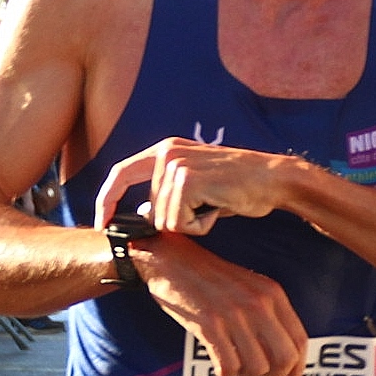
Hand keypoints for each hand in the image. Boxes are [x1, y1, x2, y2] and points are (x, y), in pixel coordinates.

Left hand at [95, 137, 285, 235]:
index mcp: (166, 150)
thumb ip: (168, 195)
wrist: (273, 179)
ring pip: (166, 222)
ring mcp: (177, 165)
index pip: (122, 174)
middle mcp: (168, 153)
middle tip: (210, 206)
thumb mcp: (197, 186)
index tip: (102, 222)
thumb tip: (145, 215)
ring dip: (193, 224)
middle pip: (152, 211)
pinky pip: (181, 224)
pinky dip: (202, 225)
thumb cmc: (240, 186)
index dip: (107, 199)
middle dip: (181, 221)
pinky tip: (219, 208)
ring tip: (217, 204)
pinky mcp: (189, 182)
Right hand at [133, 234, 308, 375]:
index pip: (299, 339)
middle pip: (284, 358)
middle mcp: (259, 304)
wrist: (172, 260)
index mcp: (273, 294)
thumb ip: (269, 314)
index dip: (298, 367)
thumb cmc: (210, 277)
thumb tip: (282, 355)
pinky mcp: (209, 325)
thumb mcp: (251, 287)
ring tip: (235, 364)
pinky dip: (226, 372)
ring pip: (257, 367)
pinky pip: (228, 366)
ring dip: (246, 374)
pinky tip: (220, 363)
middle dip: (275, 375)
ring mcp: (234, 315)